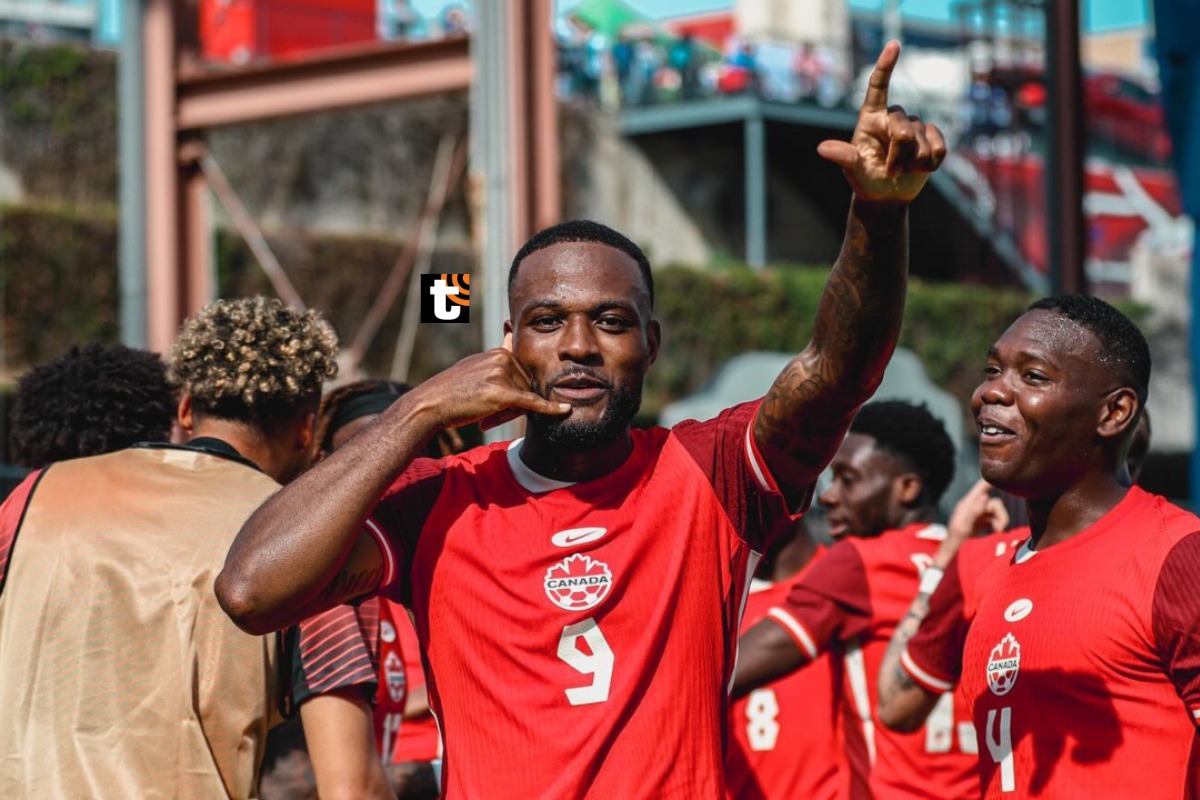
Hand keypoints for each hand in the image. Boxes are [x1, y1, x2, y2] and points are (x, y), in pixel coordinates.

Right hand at [409, 348, 568, 432]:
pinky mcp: (501, 393)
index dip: (516, 392)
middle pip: (526, 387)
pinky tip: (563, 411)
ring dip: (510, 413)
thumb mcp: (474, 369)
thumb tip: (510, 332)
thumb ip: (496, 360)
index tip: (494, 401)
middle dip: (514, 404)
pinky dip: (549, 409)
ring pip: (525, 399)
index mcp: (497, 352)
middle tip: (486, 412)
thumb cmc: (453, 391)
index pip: (522, 375)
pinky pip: (532, 403)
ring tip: (484, 415)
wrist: (430, 404)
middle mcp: (501, 359)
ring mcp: (501, 374)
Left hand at [818, 41, 945, 203]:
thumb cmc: (865, 180)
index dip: (885, 66)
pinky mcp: (932, 137)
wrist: (887, 195)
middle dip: (898, 157)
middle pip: (904, 131)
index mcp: (871, 118)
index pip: (878, 87)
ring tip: (902, 170)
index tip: (894, 45)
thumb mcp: (853, 170)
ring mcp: (915, 125)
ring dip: (913, 164)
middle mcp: (893, 117)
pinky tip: (920, 168)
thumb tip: (822, 149)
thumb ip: (844, 157)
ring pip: (923, 143)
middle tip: (889, 171)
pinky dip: (931, 164)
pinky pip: (939, 148)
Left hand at [937, 478, 1008, 566]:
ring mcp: (979, 513)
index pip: (980, 487)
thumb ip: (974, 511)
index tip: (1003, 476)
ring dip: (1001, 520)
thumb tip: (985, 496)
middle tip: (999, 529)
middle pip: (994, 503)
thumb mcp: (963, 526)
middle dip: (1000, 515)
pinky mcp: (982, 521)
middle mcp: (974, 506)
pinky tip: (996, 532)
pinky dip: (998, 524)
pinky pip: (996, 518)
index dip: (991, 481)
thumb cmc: (955, 538)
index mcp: (967, 503)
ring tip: (998, 532)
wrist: (952, 550)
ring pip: (997, 511)